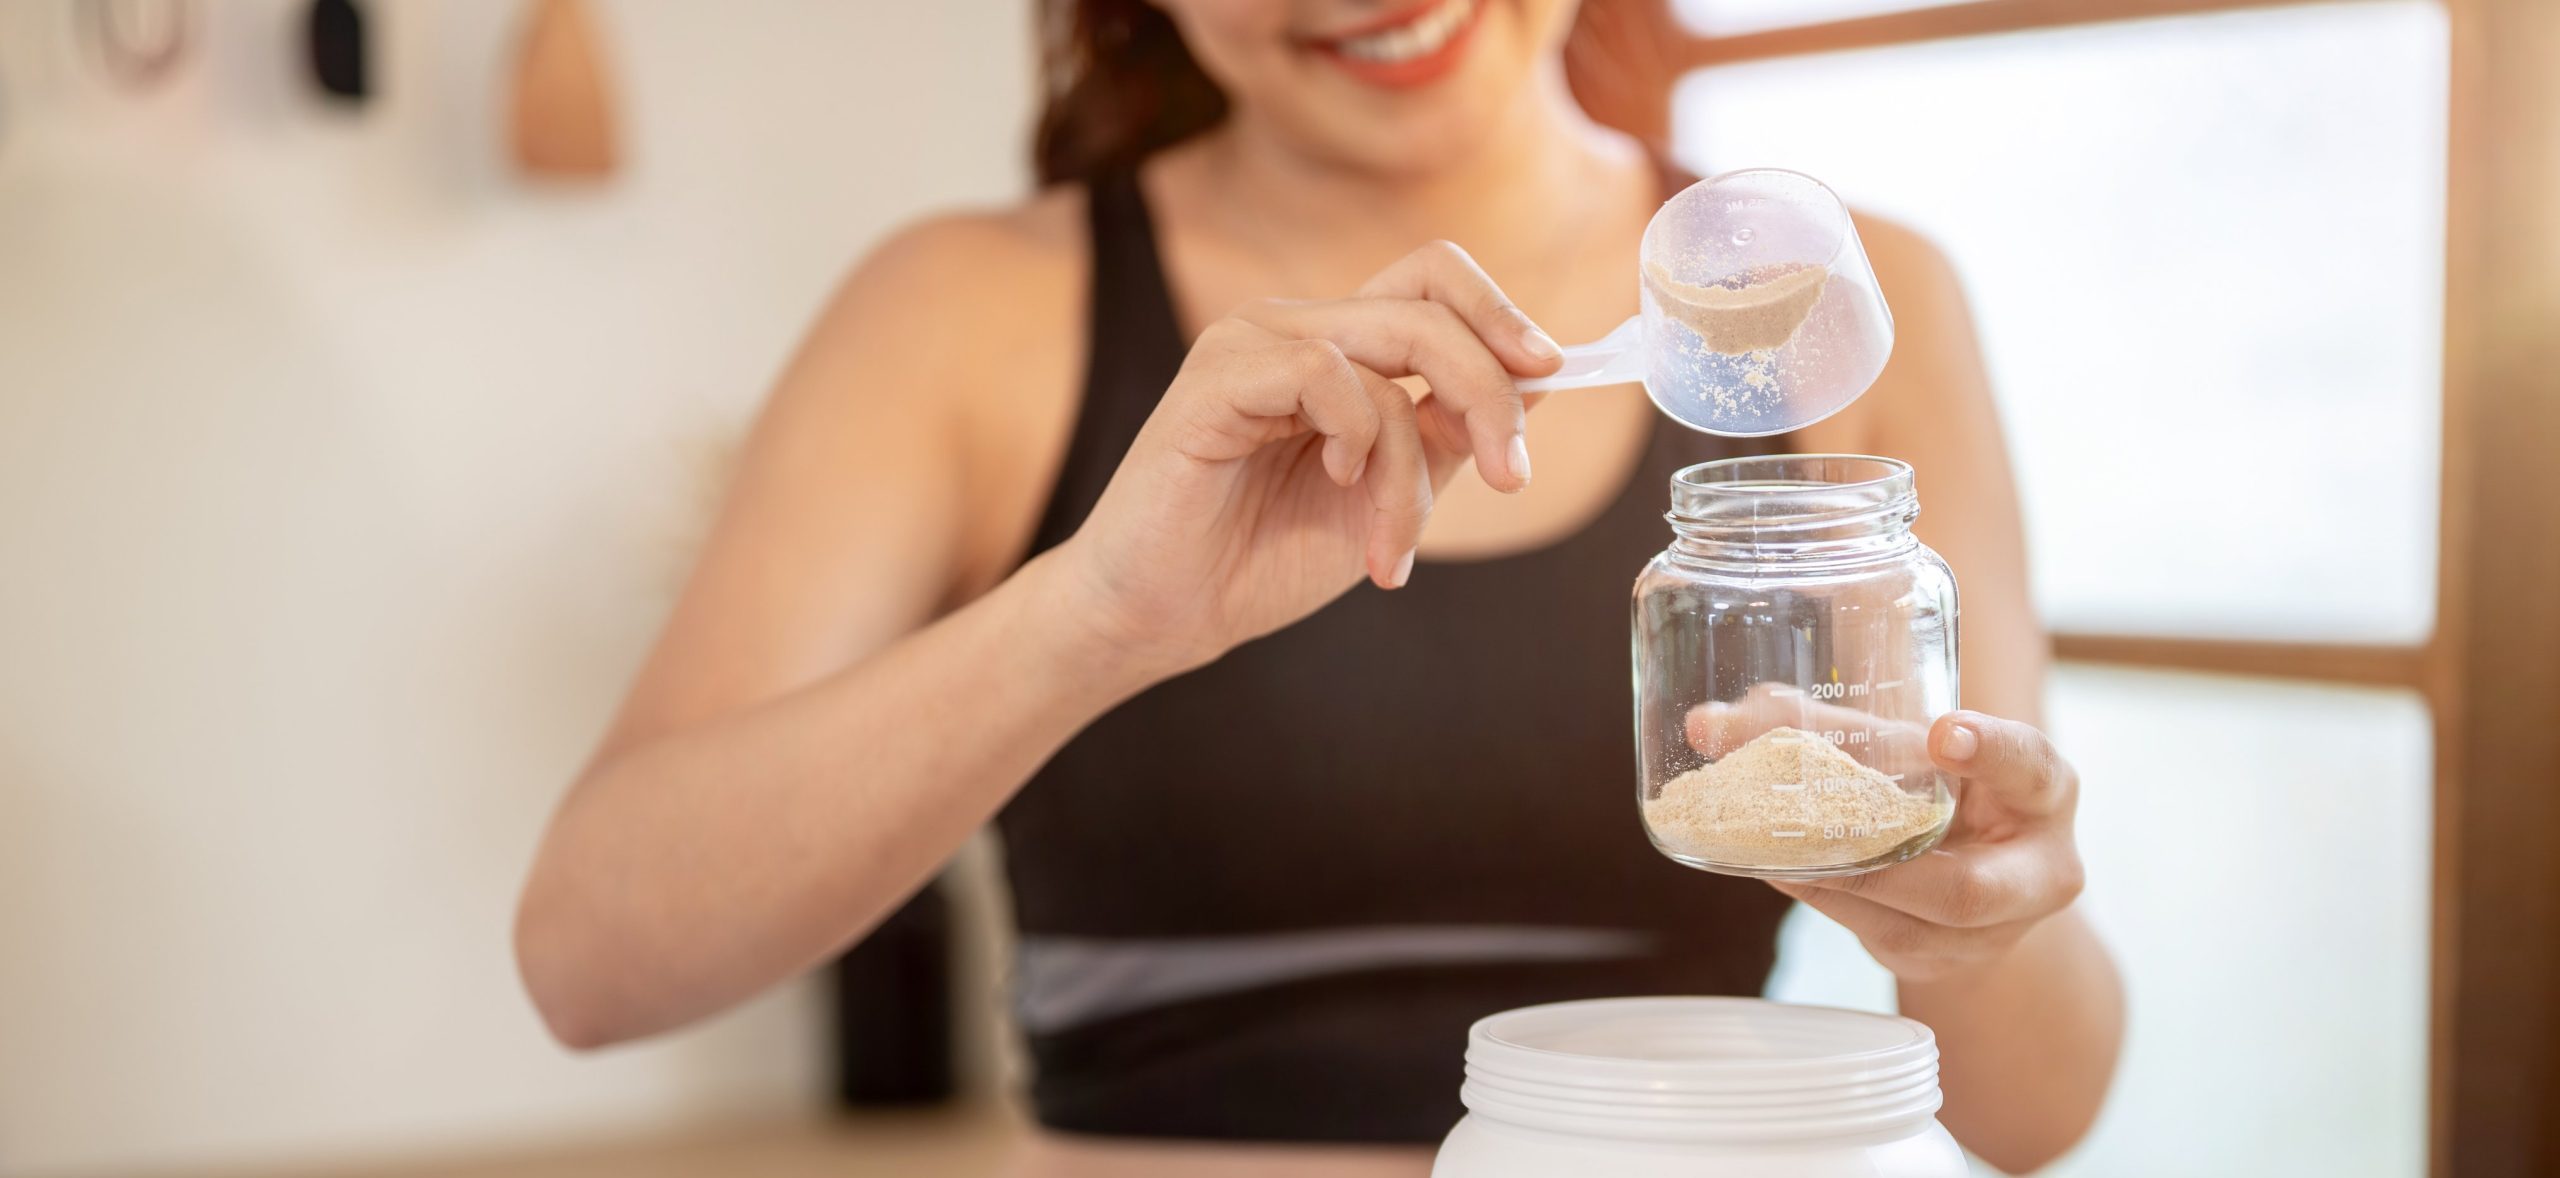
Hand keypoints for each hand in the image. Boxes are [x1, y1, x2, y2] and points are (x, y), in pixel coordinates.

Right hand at [1051, 241, 1561, 673]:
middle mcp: (1292, 327)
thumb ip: (1448, 433)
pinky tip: (1333, 483)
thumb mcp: (1388, 493)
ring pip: (1390, 354)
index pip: (1433, 279)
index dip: (1500, 312)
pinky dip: (1356, 439)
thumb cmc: (1260, 557)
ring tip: (1389, 545)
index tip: (1550, 371)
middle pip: (1429, 305)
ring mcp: (1249, 344)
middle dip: (1492, 392)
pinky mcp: (1214, 379)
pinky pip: (1325, 374)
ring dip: (1412, 468)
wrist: (1165, 616)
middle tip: (1509, 475)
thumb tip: (1538, 376)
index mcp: (1335, 345)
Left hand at [1772, 711, 2086, 983]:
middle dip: (1884, 869)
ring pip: (1909, 925)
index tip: (1942, 732)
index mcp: (2042, 791)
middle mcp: (2036, 869)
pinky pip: (1879, 938)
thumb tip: (1705, 724)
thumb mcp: (1908, 746)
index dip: (1991, 751)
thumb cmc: (1938, 788)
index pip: (2030, 766)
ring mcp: (1992, 931)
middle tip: (1819, 834)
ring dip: (1836, 889)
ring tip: (1775, 853)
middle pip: (1967, 889)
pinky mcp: (1940, 960)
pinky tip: (1784, 873)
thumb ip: (1817, 724)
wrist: (1973, 873)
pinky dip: (1826, 903)